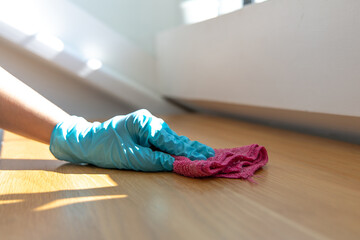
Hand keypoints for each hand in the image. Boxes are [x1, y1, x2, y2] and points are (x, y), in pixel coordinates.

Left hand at [50, 109, 214, 170]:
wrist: (85, 141)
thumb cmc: (104, 148)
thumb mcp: (128, 157)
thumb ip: (153, 160)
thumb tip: (175, 164)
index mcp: (145, 123)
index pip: (171, 141)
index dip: (188, 152)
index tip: (204, 159)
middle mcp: (150, 121)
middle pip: (175, 138)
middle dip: (193, 148)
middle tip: (212, 156)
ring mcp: (148, 126)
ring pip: (171, 139)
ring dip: (187, 148)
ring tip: (205, 154)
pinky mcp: (146, 132)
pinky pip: (165, 140)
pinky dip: (176, 147)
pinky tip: (188, 150)